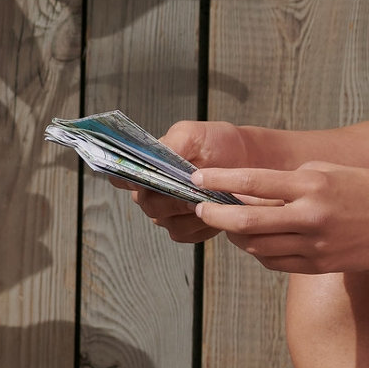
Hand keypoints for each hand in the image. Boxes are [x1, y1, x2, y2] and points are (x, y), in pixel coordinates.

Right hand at [124, 119, 252, 243]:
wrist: (247, 161)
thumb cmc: (218, 143)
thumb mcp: (195, 134)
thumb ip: (172, 142)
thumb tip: (156, 155)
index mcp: (147, 166)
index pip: (121, 176)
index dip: (126, 178)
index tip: (144, 176)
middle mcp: (151, 192)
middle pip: (146, 202)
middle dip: (170, 195)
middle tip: (193, 186)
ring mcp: (167, 213)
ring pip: (164, 220)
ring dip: (189, 210)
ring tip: (211, 195)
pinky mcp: (185, 230)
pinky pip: (184, 233)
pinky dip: (201, 223)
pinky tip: (216, 209)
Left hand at [194, 161, 368, 273]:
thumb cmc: (365, 186)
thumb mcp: (326, 172)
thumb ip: (289, 183)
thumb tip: (249, 193)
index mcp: (311, 185)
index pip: (253, 182)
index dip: (219, 181)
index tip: (197, 178)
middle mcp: (311, 216)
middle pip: (247, 222)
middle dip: (216, 216)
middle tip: (200, 209)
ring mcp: (316, 245)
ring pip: (258, 247)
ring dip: (237, 236)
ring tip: (229, 224)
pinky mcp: (321, 265)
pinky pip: (277, 263)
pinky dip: (260, 253)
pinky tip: (256, 242)